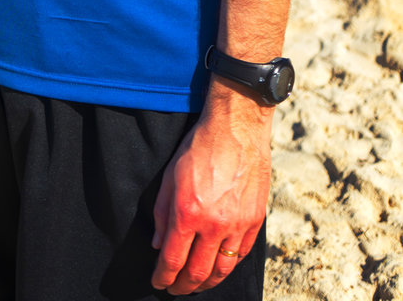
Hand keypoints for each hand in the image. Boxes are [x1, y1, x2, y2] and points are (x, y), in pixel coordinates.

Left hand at [151, 87, 270, 294]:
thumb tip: (159, 245)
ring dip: (206, 283)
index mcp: (188, 213)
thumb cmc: (199, 148)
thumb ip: (162, 213)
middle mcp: (214, 224)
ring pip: (222, 269)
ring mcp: (238, 225)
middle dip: (182, 286)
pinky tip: (219, 266)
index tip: (158, 282)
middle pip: (197, 272)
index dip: (163, 276)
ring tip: (195, 285)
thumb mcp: (170, 176)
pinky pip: (241, 254)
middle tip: (174, 289)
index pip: (173, 260)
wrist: (236, 129)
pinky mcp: (255, 220)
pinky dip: (228, 265)